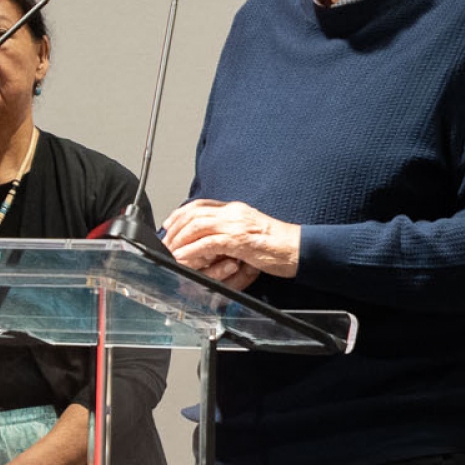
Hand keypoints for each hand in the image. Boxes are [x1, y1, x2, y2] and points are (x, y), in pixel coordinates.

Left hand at [162, 198, 299, 283]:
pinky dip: (191, 251)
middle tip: (166, 240)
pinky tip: (183, 258)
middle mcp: (234, 213)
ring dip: (180, 239)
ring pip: (196, 225)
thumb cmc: (281, 246)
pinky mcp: (238, 240)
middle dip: (175, 227)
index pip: (202, 205)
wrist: (299, 249)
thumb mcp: (253, 233)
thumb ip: (234, 232)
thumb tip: (217, 243)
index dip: (181, 213)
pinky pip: (207, 243)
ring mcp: (235, 225)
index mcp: (237, 210)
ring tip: (171, 251)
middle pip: (194, 213)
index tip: (170, 223)